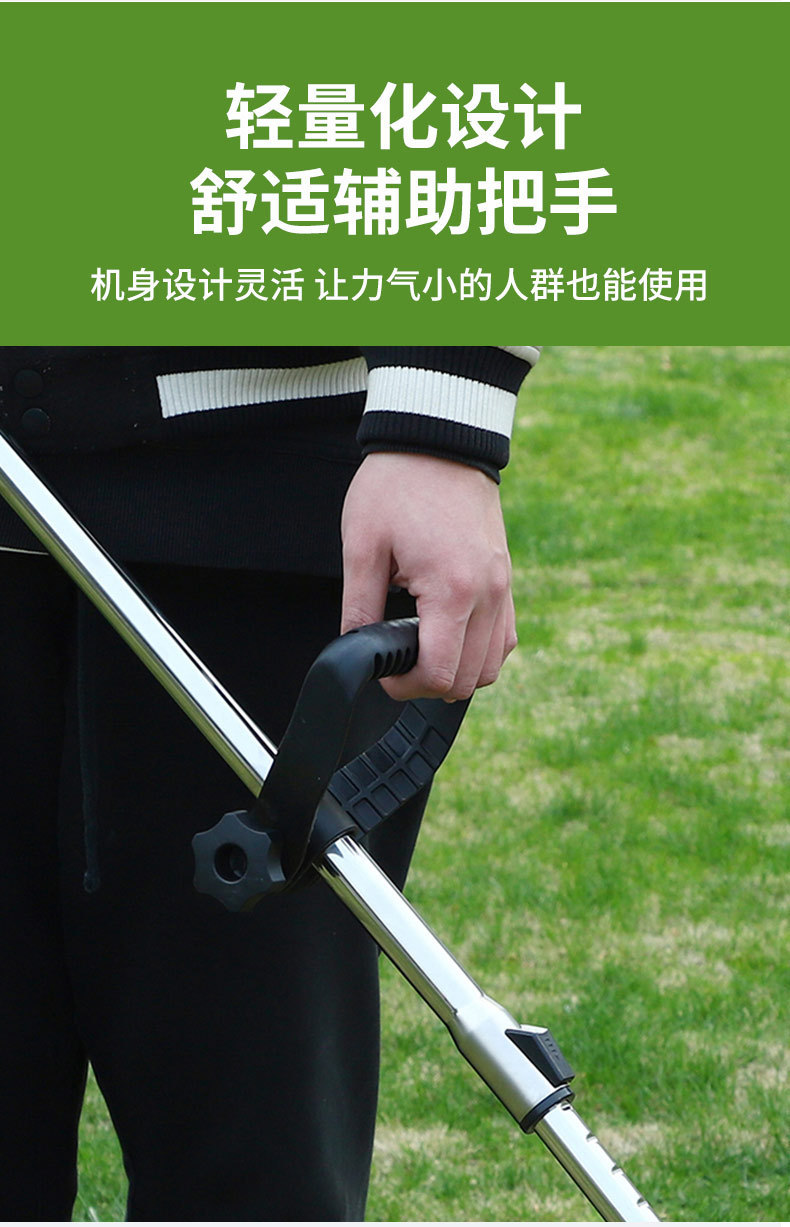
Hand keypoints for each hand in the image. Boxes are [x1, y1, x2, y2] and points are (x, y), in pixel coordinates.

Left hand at [340, 453, 516, 701]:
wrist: (438, 439)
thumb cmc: (398, 485)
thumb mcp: (362, 546)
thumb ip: (359, 607)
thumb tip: (355, 649)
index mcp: (452, 590)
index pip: (439, 673)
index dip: (404, 687)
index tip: (384, 673)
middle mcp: (488, 594)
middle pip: (468, 680)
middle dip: (428, 683)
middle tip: (397, 663)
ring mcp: (504, 587)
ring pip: (492, 666)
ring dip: (457, 670)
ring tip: (422, 648)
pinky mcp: (507, 579)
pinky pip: (504, 638)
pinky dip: (479, 651)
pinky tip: (449, 635)